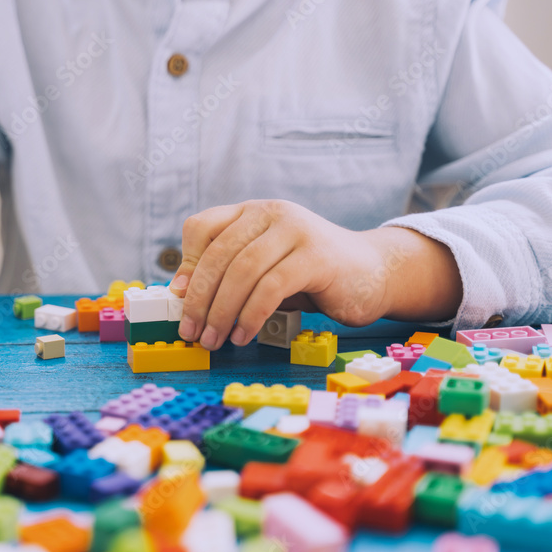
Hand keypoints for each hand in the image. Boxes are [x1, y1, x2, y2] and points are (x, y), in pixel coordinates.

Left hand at [169, 200, 462, 349]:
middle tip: (190, 331)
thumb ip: (230, 274)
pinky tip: (243, 335)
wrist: (373, 273)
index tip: (178, 296)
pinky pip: (271, 287)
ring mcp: (296, 230)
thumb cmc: (310, 276)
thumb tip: (185, 296)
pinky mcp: (317, 257)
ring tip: (214, 339)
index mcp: (252, 212)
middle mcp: (271, 213)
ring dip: (221, 312)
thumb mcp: (263, 269)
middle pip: (219, 253)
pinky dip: (250, 316)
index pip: (202, 227)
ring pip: (242, 271)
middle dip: (199, 298)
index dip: (186, 263)